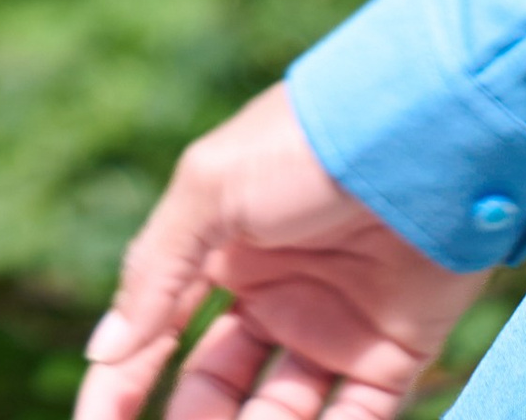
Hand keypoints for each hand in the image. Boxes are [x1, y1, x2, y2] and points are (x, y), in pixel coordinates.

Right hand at [77, 83, 486, 419]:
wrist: (420, 134)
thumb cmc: (304, 146)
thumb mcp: (210, 190)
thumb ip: (154, 271)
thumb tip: (105, 351)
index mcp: (225, 249)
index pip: (160, 333)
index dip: (123, 384)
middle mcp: (275, 293)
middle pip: (214, 387)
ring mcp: (334, 328)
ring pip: (277, 416)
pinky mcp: (392, 355)